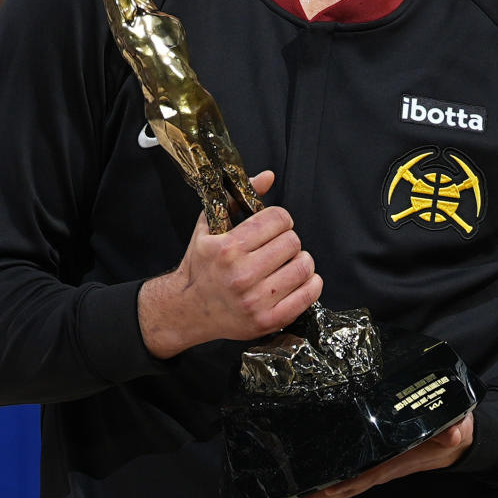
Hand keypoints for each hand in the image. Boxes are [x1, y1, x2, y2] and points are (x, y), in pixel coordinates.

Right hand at [137, 171, 322, 357]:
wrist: (187, 311)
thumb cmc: (200, 266)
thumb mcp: (210, 226)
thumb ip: (237, 198)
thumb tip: (268, 176)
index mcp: (227, 248)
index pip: (278, 219)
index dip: (279, 219)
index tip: (273, 226)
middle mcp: (242, 274)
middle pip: (293, 242)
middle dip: (288, 240)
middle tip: (278, 247)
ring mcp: (256, 301)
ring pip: (304, 267)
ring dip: (301, 261)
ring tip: (287, 263)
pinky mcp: (268, 321)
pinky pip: (308, 295)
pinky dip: (311, 284)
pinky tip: (298, 280)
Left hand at [279, 413, 474, 497]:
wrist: (459, 442)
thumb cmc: (455, 431)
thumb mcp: (458, 428)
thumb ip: (455, 430)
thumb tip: (454, 433)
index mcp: (395, 461)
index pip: (365, 475)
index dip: (344, 483)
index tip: (321, 490)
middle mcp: (382, 469)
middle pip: (344, 488)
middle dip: (317, 497)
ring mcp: (376, 469)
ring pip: (342, 487)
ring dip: (316, 496)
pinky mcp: (374, 464)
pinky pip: (347, 478)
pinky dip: (327, 485)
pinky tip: (310, 484)